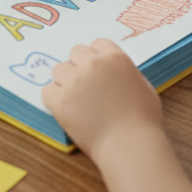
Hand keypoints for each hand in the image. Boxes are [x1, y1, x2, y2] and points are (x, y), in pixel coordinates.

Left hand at [42, 39, 161, 158]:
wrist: (130, 147)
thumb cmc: (143, 121)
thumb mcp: (143, 87)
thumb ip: (125, 73)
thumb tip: (114, 71)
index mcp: (114, 58)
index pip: (96, 44)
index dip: (97, 58)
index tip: (98, 72)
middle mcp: (92, 64)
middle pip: (75, 52)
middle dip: (80, 66)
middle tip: (86, 86)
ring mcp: (74, 81)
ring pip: (59, 70)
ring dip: (65, 82)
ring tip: (77, 100)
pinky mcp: (60, 100)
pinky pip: (47, 91)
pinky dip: (54, 99)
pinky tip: (65, 109)